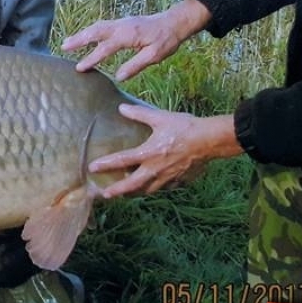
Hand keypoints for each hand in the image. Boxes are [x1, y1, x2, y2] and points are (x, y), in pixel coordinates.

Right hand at [61, 1, 210, 80]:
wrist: (174, 22)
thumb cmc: (166, 40)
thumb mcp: (155, 55)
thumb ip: (136, 65)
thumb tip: (118, 77)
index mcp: (129, 35)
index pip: (106, 47)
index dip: (92, 58)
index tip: (80, 68)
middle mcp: (121, 26)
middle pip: (95, 31)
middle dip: (79, 39)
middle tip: (63, 47)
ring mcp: (121, 22)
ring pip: (97, 26)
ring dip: (82, 34)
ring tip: (68, 42)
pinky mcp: (123, 23)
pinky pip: (103, 25)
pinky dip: (91, 30)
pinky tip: (86, 36)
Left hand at [89, 105, 239, 197]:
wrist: (208, 141)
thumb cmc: (184, 127)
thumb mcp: (160, 117)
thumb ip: (139, 114)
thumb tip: (121, 107)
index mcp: (149, 153)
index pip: (123, 160)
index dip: (106, 164)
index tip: (92, 168)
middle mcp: (156, 170)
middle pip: (132, 185)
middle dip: (118, 191)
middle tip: (106, 195)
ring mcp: (168, 178)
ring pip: (148, 190)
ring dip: (135, 192)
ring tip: (127, 193)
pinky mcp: (179, 181)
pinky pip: (164, 188)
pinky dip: (155, 188)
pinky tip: (154, 186)